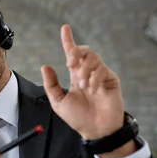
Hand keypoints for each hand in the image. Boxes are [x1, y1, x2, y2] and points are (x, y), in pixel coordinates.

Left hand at [40, 24, 124, 141]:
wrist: (95, 130)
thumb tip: (45, 66)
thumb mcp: (58, 102)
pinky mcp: (111, 80)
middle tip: (70, 64)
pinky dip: (94, 79)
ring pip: (93, 59)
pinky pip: (102, 70)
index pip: (72, 54)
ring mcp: (101, 75)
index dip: (68, 40)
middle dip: (75, 53)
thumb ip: (51, 85)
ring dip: (84, 70)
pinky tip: (92, 90)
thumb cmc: (78, 117)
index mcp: (75, 75)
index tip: (64, 28)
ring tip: (81, 86)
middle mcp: (88, 72)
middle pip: (84, 51)